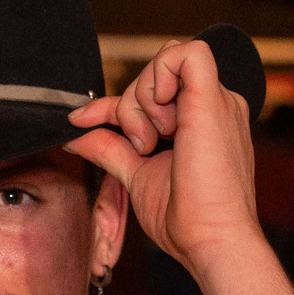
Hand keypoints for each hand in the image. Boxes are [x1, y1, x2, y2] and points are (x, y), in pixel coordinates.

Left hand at [67, 36, 259, 278]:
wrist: (212, 241)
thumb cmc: (186, 220)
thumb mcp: (137, 175)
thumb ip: (109, 148)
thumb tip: (75, 134)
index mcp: (201, 123)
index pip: (149, 94)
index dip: (111, 105)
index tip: (80, 121)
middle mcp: (213, 106)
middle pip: (154, 75)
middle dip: (129, 107)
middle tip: (140, 146)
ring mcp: (218, 101)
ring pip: (166, 60)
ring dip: (142, 98)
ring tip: (153, 140)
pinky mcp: (214, 99)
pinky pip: (189, 53)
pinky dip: (162, 73)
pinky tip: (161, 108)